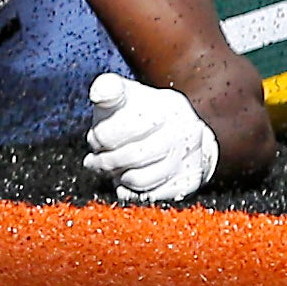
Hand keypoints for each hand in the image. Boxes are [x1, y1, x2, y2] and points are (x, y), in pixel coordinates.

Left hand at [83, 72, 218, 203]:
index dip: (101, 137)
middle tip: (98, 161)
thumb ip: (107, 89)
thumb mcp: (123, 96)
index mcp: (165, 103)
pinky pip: (152, 197)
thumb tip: (99, 94)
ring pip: (140, 179)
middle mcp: (183, 126)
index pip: (127, 125)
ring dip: (120, 178)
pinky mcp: (190, 179)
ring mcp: (190, 154)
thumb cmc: (140, 114)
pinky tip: (129, 182)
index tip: (96, 138)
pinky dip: (133, 193)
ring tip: (115, 170)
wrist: (181, 133)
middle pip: (133, 155)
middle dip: (107, 161)